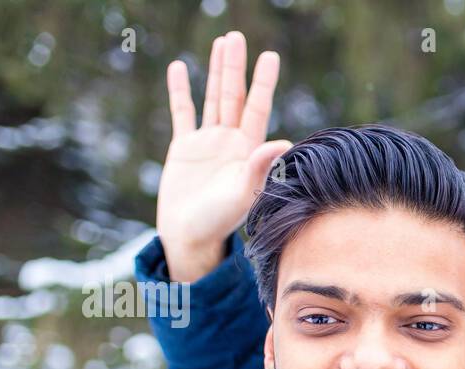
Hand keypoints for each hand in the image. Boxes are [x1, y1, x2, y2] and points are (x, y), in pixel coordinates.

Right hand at [157, 32, 292, 280]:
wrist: (189, 237)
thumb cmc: (218, 222)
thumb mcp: (242, 195)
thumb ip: (259, 168)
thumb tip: (283, 141)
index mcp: (247, 151)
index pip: (257, 108)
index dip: (263, 82)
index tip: (270, 56)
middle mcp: (230, 142)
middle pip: (234, 95)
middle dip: (235, 66)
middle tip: (237, 35)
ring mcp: (207, 143)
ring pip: (213, 98)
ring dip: (216, 71)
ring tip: (221, 42)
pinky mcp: (184, 148)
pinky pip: (182, 113)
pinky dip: (181, 91)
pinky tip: (181, 68)